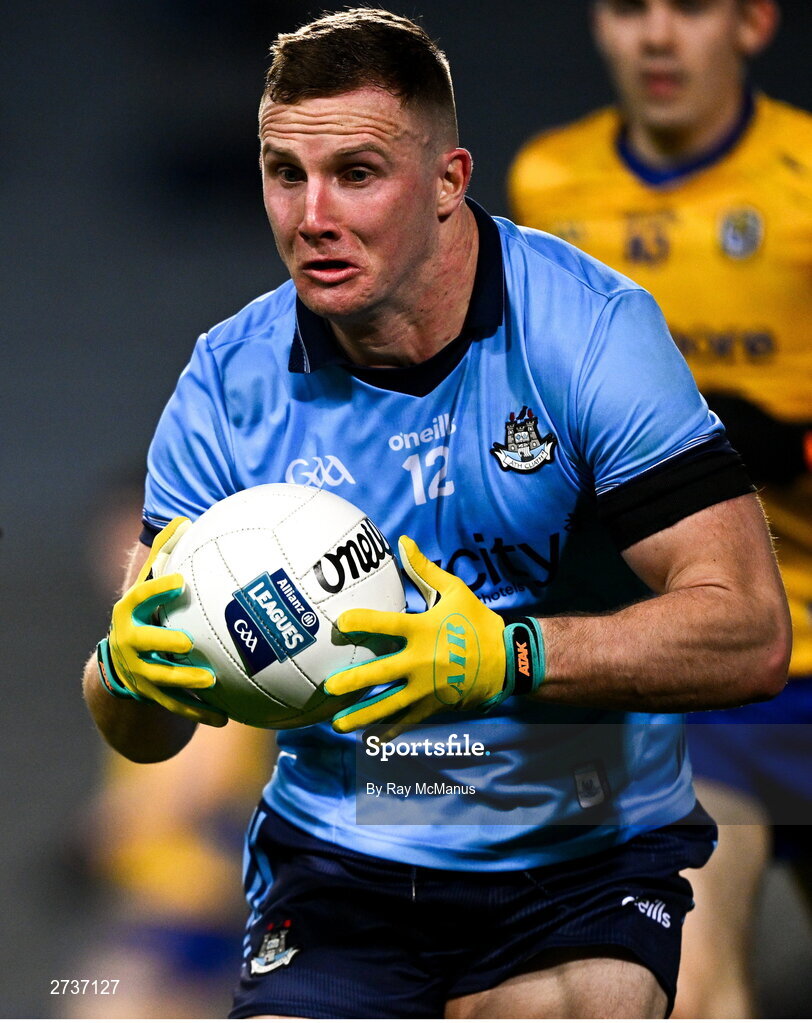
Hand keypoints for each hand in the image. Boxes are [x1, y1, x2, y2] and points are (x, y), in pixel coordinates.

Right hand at [96, 517, 226, 726]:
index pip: (140, 597)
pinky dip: (201, 713)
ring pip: (161, 680)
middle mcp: (130, 643)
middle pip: (143, 644)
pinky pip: (178, 708)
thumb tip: (184, 518)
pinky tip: (225, 718)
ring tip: (211, 682)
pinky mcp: (154, 697)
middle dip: (163, 643)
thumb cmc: (145, 614)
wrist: (121, 664)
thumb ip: (163, 554)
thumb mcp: (148, 585)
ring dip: (185, 682)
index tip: (180, 581)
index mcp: (129, 612)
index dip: (157, 589)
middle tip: (187, 642)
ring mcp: (140, 673)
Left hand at [324, 535, 545, 736]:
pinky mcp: (435, 705)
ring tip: (337, 724)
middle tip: (329, 687)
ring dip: (362, 715)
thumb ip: (424, 570)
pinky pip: (408, 720)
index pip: (385, 625)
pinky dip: (388, 731)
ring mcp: (428, 687)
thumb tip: (402, 541)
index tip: (339, 623)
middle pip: (381, 672)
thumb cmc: (477, 621)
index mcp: (423, 629)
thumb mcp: (455, 591)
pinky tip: (369, 739)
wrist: (507, 659)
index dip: (361, 622)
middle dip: (353, 681)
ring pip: (389, 704)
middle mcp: (422, 660)